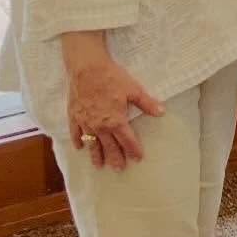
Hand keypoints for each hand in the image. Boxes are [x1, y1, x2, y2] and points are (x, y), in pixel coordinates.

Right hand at [66, 52, 164, 169]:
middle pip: (109, 147)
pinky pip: (75, 133)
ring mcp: (86, 123)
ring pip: (92, 144)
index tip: (137, 158)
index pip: (127, 140)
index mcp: (116, 121)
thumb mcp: (133, 89)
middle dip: (115, 158)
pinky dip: (78, 141)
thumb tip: (162, 112)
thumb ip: (147, 104)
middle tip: (119, 169)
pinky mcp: (74, 116)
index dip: (133, 150)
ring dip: (96, 156)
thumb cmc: (111, 77)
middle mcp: (101, 126)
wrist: (87, 68)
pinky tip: (80, 147)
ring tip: (99, 166)